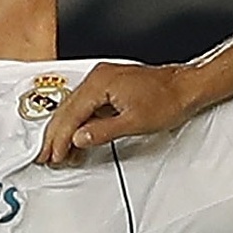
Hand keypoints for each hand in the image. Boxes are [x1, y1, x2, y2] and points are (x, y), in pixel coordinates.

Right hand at [35, 60, 201, 166]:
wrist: (186, 87)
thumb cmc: (168, 100)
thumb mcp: (134, 123)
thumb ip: (102, 132)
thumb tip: (79, 139)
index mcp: (101, 83)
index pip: (71, 114)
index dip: (60, 138)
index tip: (54, 154)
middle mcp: (98, 77)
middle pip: (67, 109)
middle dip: (55, 135)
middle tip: (46, 155)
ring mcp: (103, 80)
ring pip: (74, 107)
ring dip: (64, 130)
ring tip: (57, 151)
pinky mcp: (110, 86)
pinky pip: (85, 105)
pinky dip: (78, 123)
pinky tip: (76, 137)